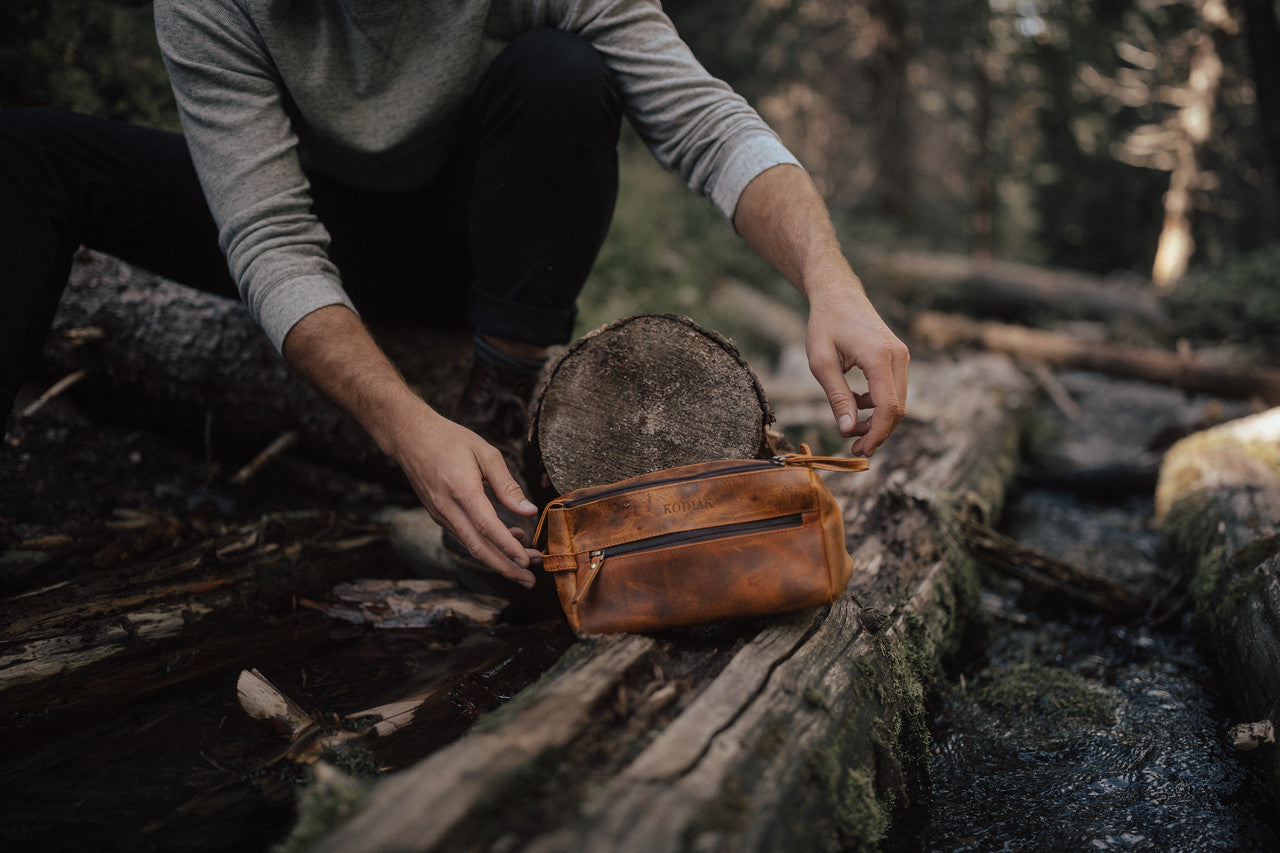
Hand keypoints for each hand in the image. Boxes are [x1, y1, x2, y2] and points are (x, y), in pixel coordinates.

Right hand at [280, 305, 540, 584]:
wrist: (409, 437)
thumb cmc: (450, 439)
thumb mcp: (485, 453)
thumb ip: (507, 484)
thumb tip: (528, 510)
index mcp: (462, 490)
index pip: (488, 527)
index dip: (509, 548)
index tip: (528, 561)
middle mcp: (448, 508)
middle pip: (479, 548)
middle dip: (505, 568)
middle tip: (529, 581)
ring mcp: (441, 514)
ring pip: (471, 546)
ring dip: (498, 559)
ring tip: (524, 565)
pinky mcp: (439, 515)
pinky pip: (465, 536)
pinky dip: (486, 544)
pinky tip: (507, 540)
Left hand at [731, 164, 908, 455]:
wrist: (837, 293)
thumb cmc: (825, 324)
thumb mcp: (822, 363)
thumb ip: (837, 398)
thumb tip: (848, 431)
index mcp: (879, 357)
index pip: (888, 408)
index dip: (876, 435)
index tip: (858, 449)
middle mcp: (898, 356)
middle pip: (898, 409)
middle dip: (878, 432)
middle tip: (853, 444)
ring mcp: (902, 355)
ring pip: (898, 401)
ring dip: (877, 419)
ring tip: (849, 423)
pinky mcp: (898, 357)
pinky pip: (894, 389)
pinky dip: (879, 404)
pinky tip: (856, 403)